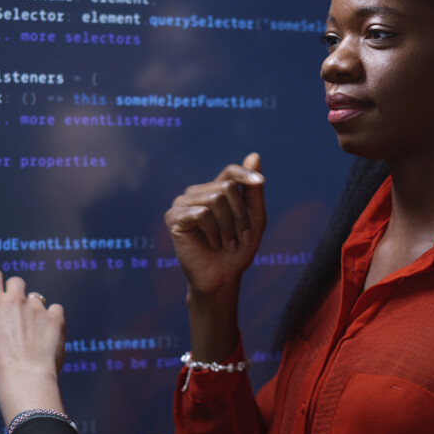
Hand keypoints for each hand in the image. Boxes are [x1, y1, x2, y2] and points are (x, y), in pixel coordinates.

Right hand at [0, 269, 65, 421]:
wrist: (26, 380)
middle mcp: (15, 301)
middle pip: (16, 282)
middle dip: (15, 293)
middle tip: (16, 314)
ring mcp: (37, 308)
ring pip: (36, 298)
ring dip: (33, 310)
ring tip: (33, 333)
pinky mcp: (56, 318)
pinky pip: (55, 309)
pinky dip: (52, 319)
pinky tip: (48, 335)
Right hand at [163, 153, 267, 298]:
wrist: (222, 278)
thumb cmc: (237, 250)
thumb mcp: (254, 218)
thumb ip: (253, 190)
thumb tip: (254, 155)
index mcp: (214, 191)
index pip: (230, 171)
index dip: (246, 174)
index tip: (260, 183)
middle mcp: (196, 193)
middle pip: (227, 187)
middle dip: (240, 216)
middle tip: (239, 239)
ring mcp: (182, 204)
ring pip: (215, 200)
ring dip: (228, 227)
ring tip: (226, 243)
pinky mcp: (173, 217)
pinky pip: (202, 213)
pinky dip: (213, 231)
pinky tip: (211, 244)